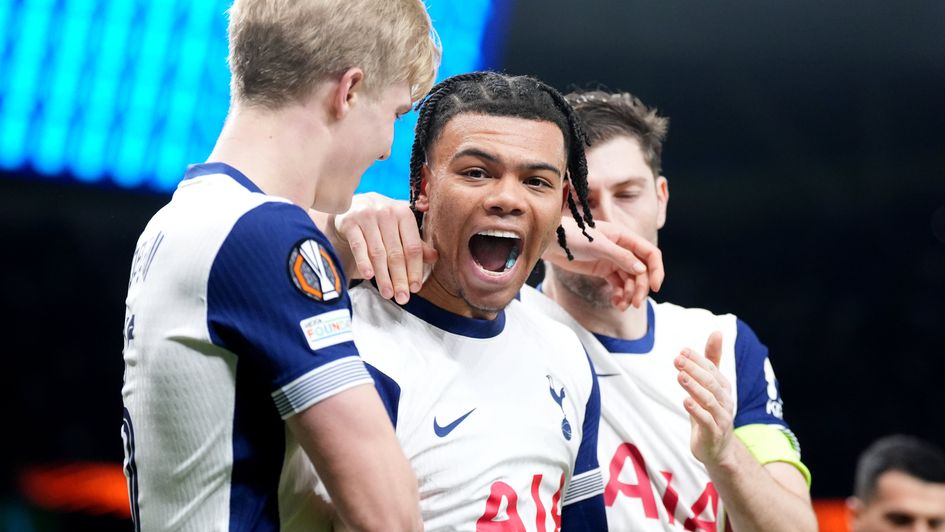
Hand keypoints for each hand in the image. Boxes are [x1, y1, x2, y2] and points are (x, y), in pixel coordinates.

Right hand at [327, 193, 436, 303]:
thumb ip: (416, 244)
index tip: (415, 288)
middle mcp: (387, 213)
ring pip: (378, 253)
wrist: (353, 205)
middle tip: (402, 298)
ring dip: (383, 276)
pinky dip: (364, 262)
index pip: (412, 247)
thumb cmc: (382, 221)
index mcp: (404, 214)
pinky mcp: (350, 222)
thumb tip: (434, 257)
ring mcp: (367, 216)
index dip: (415, 270)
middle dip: (400, 278)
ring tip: (387, 294)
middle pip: (396, 253)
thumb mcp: (400, 228)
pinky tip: (369, 276)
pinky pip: (359, 246)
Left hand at [543, 217, 663, 309]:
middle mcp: (622, 249)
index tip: (655, 288)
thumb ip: (621, 257)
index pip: (650, 254)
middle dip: (641, 288)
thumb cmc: (572, 236)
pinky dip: (619, 295)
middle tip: (636, 303)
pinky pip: (617, 285)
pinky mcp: (602, 270)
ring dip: (630, 294)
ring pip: (630, 280)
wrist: (550, 241)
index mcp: (625, 237)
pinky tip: (616, 304)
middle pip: (641, 271)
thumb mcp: (598, 245)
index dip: (656, 270)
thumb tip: (642, 270)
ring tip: (622, 306)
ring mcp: (612, 260)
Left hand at [675, 332, 735, 466]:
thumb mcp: (710, 385)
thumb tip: (717, 331)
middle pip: (710, 382)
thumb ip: (711, 360)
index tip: (682, 350)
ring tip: (680, 376)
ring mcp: (721, 417)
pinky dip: (696, 410)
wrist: (717, 448)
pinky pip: (706, 420)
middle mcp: (725, 400)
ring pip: (709, 400)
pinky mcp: (713, 433)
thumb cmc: (711, 412)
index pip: (711, 369)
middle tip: (677, 359)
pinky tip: (685, 401)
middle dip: (694, 369)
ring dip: (694, 387)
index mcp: (723, 387)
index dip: (697, 359)